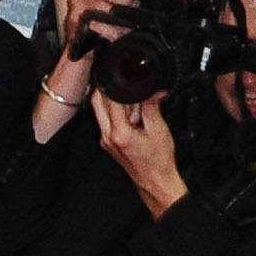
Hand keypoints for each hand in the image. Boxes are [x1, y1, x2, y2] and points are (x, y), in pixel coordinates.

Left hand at [93, 84, 187, 215]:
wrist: (154, 179)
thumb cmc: (158, 160)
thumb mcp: (159, 129)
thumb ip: (152, 107)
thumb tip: (153, 91)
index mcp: (119, 132)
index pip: (109, 102)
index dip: (113, 86)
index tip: (117, 76)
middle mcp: (107, 136)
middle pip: (97, 104)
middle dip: (106, 90)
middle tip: (118, 81)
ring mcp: (105, 140)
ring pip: (100, 112)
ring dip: (112, 102)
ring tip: (131, 101)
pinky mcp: (108, 142)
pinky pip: (107, 121)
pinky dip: (116, 113)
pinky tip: (131, 114)